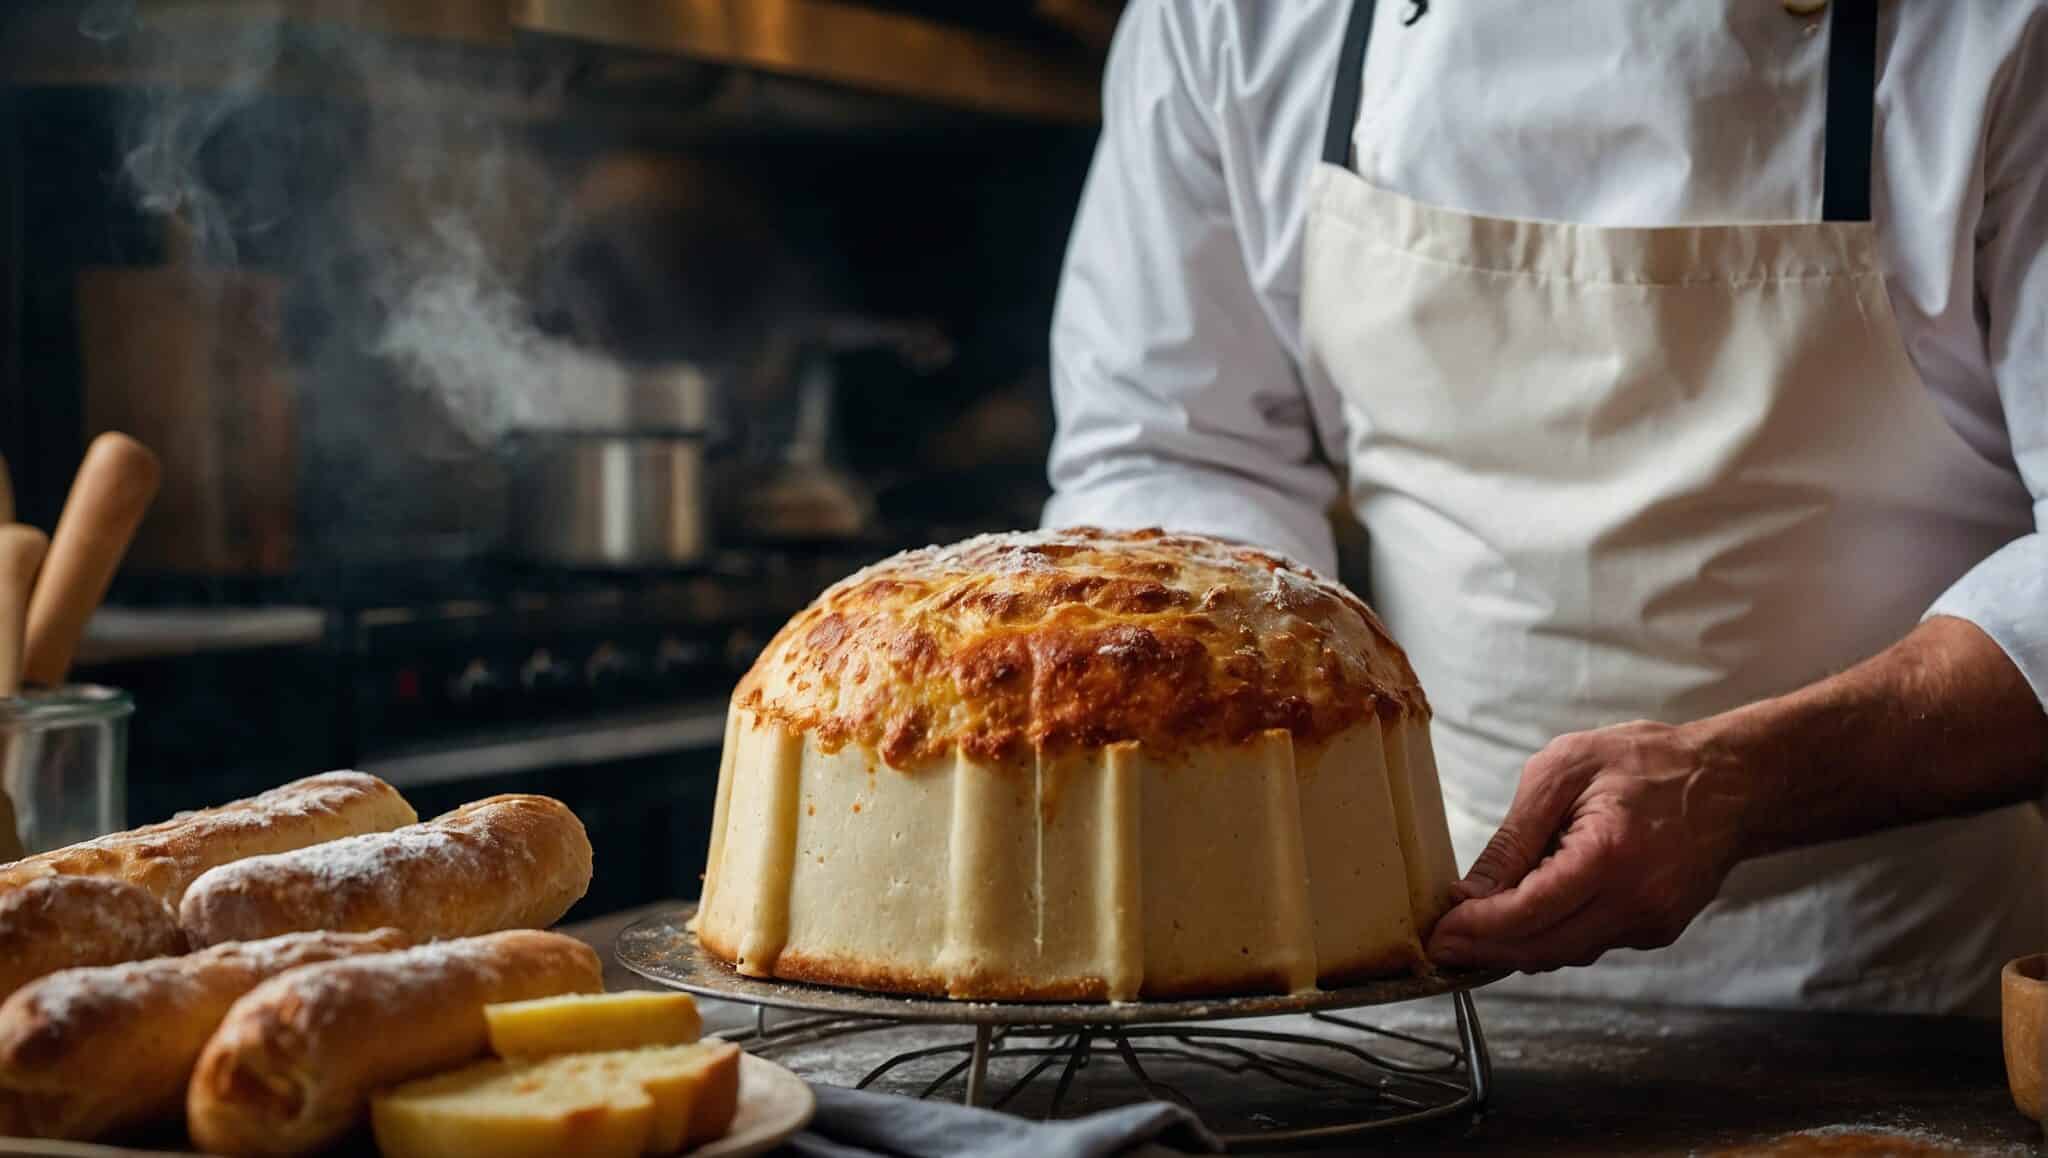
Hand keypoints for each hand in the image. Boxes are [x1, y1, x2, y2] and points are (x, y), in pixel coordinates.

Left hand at [1425, 720, 1752, 971]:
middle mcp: (1636, 902)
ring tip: (1471, 930)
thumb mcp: (1565, 770)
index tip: (1438, 934)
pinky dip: (1551, 936)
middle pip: (1542, 948)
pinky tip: (1524, 916)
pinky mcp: (1657, 930)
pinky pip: (1589, 944)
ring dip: (1514, 946)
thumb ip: (1516, 835)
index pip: (1529, 912)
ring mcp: (1651, 923)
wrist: (1729, 783)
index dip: (1477, 930)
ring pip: (1564, 953)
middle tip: (1441, 945)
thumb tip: (1471, 892)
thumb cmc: (1646, 763)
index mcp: (1610, 855)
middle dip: (1484, 950)